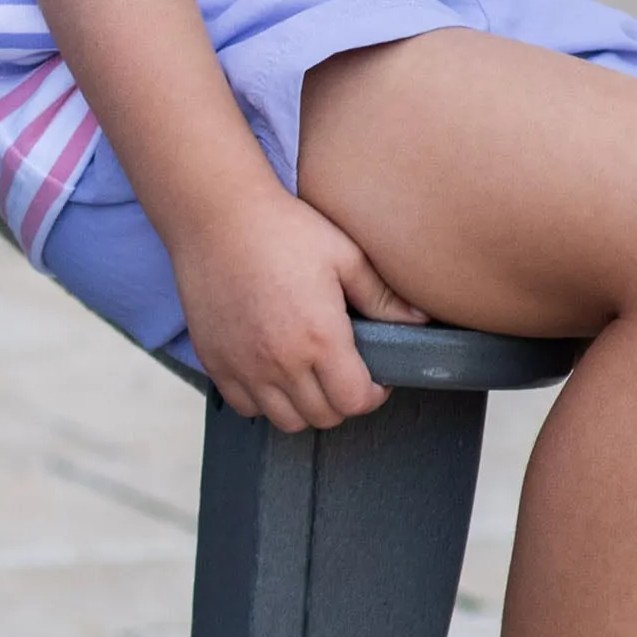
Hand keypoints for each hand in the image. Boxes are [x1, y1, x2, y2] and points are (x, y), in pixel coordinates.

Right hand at [169, 183, 428, 432]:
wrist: (216, 216)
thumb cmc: (282, 228)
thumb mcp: (344, 255)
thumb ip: (382, 296)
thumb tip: (420, 320)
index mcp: (320, 338)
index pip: (354, 401)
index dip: (372, 396)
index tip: (374, 379)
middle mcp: (281, 361)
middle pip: (323, 417)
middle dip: (342, 401)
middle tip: (345, 374)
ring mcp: (244, 366)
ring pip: (285, 420)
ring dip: (304, 407)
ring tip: (310, 377)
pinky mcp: (216, 361)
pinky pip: (245, 407)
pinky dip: (263, 401)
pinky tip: (273, 372)